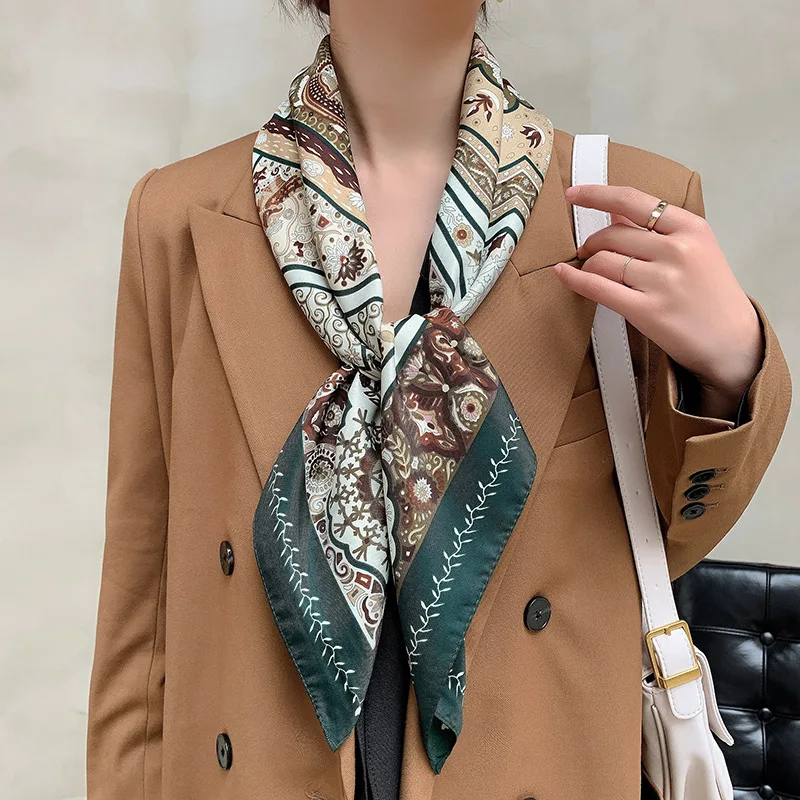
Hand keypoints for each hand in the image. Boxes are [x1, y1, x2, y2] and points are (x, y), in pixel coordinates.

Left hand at [554, 184, 763, 419]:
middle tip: (588, 251)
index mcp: (691, 228)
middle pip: (613, 233)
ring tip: (591, 269)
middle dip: (592, 242)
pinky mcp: (647, 311)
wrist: (732, 340)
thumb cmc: (710, 293)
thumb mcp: (695, 248)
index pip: (634, 201)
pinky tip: (563, 274)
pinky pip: (598, 288)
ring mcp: (663, 281)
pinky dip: (575, 279)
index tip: (573, 194)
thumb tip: (614, 209)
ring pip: (603, 260)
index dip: (597, 194)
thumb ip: (656, 228)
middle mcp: (677, 250)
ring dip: (587, 263)